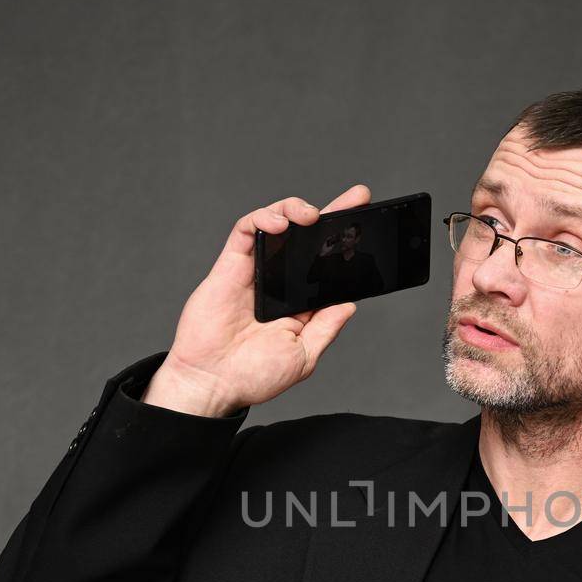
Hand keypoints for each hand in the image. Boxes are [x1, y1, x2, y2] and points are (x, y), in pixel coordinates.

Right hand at [146, 184, 370, 416]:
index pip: (326, 264)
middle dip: (333, 212)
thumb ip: (326, 327)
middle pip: (307, 237)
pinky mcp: (230, 264)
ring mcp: (255, 270)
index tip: (368, 227)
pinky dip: (262, 218)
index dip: (345, 243)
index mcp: (299, 302)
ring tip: (311, 215)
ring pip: (277, 223)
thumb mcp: (304, 355)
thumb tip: (349, 303)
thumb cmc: (253, 376)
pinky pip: (246, 230)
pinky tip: (278, 223)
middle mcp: (279, 281)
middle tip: (358, 197)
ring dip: (295, 209)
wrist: (213, 383)